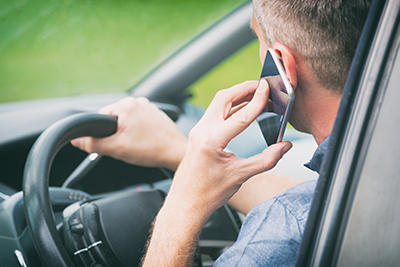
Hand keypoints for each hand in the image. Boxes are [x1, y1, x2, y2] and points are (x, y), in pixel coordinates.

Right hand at [71, 97, 186, 170]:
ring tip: (138, 146)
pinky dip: (139, 133)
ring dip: (127, 134)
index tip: (110, 144)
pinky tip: (145, 143)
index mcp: (125, 104)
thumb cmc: (151, 149)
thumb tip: (77, 140)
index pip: (100, 117)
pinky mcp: (156, 115)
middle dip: (116, 134)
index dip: (101, 134)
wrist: (176, 153)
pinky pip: (139, 123)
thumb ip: (92, 144)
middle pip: (114, 119)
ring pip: (127, 122)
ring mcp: (149, 107)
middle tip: (126, 147)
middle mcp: (137, 101)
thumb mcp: (116, 149)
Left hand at [142, 80, 291, 266]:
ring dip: (237, 95)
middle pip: (225, 98)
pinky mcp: (198, 133)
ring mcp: (198, 131)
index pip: (240, 115)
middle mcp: (202, 131)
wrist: (186, 202)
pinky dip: (231, 106)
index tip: (268, 88)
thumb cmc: (209, 193)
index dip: (258, 100)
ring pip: (219, 103)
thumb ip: (266, 159)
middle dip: (245, 88)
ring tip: (257, 94)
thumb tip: (285, 146)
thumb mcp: (241, 176)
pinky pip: (216, 112)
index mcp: (212, 141)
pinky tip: (244, 108)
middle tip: (263, 85)